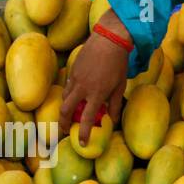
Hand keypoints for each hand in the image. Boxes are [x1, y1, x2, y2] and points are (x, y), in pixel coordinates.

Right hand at [59, 10, 129, 147]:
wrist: (109, 40)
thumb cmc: (118, 64)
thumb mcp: (120, 87)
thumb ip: (115, 105)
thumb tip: (112, 120)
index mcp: (96, 94)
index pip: (87, 119)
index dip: (83, 133)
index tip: (81, 143)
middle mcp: (82, 88)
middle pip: (66, 109)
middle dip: (62, 122)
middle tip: (64, 131)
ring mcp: (75, 77)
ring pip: (64, 97)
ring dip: (65, 108)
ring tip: (68, 115)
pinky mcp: (72, 69)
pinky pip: (67, 85)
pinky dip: (69, 93)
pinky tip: (74, 96)